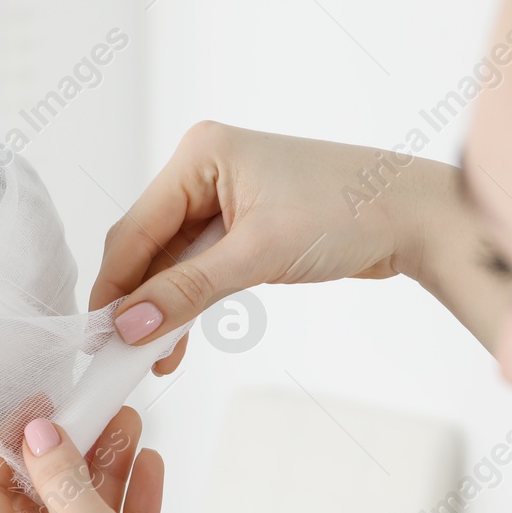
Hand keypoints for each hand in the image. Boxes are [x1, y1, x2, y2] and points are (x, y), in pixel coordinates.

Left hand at [0, 406, 230, 512]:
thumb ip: (60, 471)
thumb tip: (39, 433)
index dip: (8, 448)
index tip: (37, 410)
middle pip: (40, 502)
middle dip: (68, 453)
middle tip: (91, 409)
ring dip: (105, 469)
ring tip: (129, 423)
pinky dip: (131, 501)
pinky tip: (149, 463)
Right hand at [90, 121, 461, 370]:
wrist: (415, 217)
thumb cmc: (350, 211)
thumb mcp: (258, 255)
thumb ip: (187, 291)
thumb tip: (130, 325)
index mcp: (200, 154)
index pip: (136, 228)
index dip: (115, 286)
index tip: (97, 336)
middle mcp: (205, 169)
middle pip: (148, 245)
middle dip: (137, 301)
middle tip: (120, 355)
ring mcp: (224, 198)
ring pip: (171, 262)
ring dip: (163, 309)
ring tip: (153, 358)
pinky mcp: (243, 225)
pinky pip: (198, 268)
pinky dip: (188, 303)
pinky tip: (178, 341)